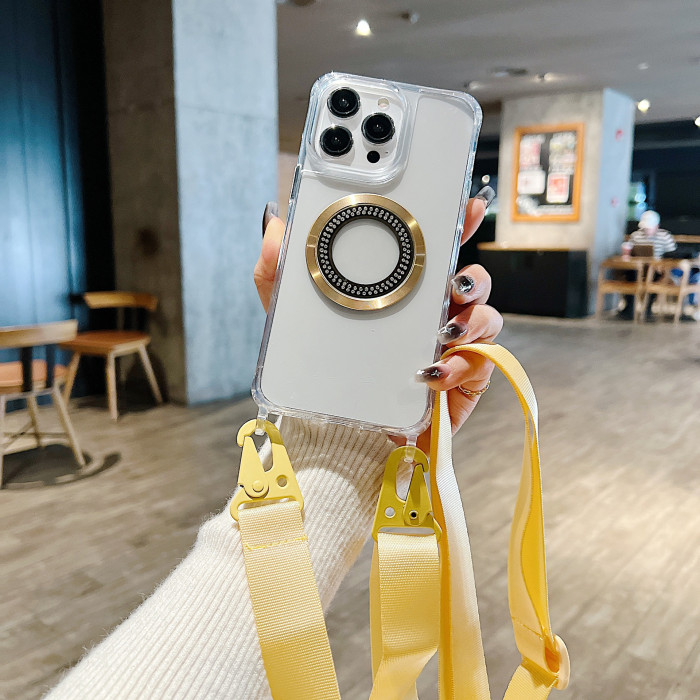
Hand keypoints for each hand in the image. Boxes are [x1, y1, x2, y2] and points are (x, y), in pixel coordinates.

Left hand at [254, 188, 502, 449]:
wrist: (339, 432)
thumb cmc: (325, 371)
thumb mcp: (295, 319)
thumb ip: (279, 272)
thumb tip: (274, 223)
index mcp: (402, 292)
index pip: (434, 251)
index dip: (456, 225)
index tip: (465, 206)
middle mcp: (432, 313)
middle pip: (471, 280)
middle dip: (473, 274)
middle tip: (455, 281)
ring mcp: (451, 346)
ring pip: (485, 317)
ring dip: (473, 319)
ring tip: (445, 329)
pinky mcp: (461, 381)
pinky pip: (481, 364)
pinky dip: (462, 364)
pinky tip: (434, 370)